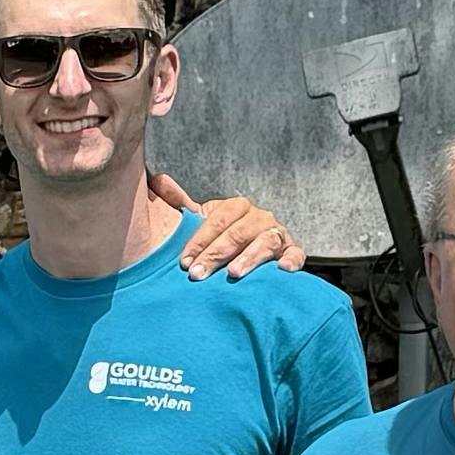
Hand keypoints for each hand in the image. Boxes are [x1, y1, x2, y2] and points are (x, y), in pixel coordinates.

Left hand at [166, 184, 298, 277]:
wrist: (247, 258)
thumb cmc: (221, 240)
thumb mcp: (202, 222)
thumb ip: (182, 205)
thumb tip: (158, 180)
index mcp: (238, 208)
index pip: (218, 220)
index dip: (200, 240)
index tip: (184, 261)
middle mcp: (259, 217)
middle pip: (239, 232)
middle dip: (216, 254)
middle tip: (198, 274)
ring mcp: (277, 234)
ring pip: (265, 243)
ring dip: (248, 259)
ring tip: (233, 274)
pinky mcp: (291, 252)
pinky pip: (295, 254)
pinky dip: (290, 260)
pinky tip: (280, 270)